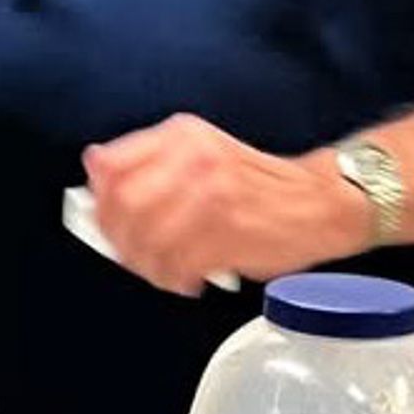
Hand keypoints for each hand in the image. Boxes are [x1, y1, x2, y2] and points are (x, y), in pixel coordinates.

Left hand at [83, 114, 374, 297]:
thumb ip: (149, 160)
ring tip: (165, 270)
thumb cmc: (258, 184)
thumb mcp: (201, 152)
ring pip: (146, 240)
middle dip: (121, 240)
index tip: (106, 219)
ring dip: (148, 266)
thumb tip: (94, 170)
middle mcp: (193, 157)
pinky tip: (189, 278)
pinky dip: (175, 280)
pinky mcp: (227, 232)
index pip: (111, 165)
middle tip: (134, 255)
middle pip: (123, 206)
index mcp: (182, 134)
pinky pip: (176, 265)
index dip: (101, 200)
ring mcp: (210, 194)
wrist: (319, 201)